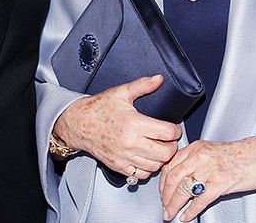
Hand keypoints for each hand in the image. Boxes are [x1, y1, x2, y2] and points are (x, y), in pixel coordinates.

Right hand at [53, 74, 181, 179]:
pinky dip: (148, 169)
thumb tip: (158, 79)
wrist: (79, 123)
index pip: (167, 133)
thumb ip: (142, 85)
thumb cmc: (98, 108)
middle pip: (165, 153)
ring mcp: (124, 157)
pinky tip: (147, 158)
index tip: (174, 128)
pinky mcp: (119, 166)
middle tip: (170, 139)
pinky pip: (141, 175)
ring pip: (155, 166)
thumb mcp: (121, 93)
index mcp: (134, 124)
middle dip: (172, 146)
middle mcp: (130, 143)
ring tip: (160, 148)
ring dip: (161, 158)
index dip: (176, 130)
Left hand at [159, 137, 255, 220]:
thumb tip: (179, 178)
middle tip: (165, 206)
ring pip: (183, 190)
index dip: (162, 182)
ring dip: (174, 205)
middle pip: (173, 178)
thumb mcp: (210, 151)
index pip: (170, 165)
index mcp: (195, 148)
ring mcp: (210, 170)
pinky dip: (191, 211)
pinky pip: (200, 200)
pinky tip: (186, 217)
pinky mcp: (220, 183)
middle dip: (165, 196)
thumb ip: (194, 160)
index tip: (161, 192)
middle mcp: (200, 157)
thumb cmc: (238, 155)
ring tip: (171, 214)